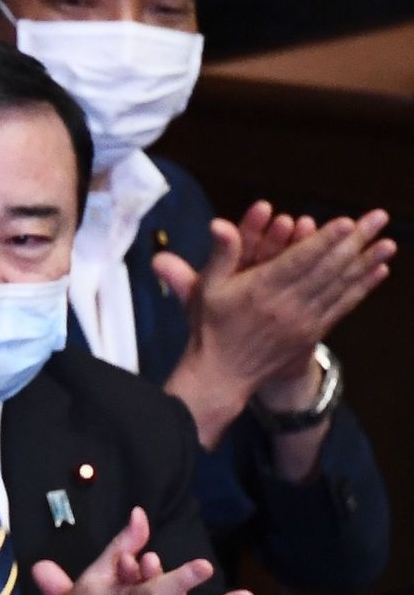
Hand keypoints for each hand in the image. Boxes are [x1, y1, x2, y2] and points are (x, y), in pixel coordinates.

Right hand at [157, 205, 393, 445]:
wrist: (221, 376)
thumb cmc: (210, 327)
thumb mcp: (205, 288)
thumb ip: (221, 254)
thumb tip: (219, 224)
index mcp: (259, 289)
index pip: (297, 260)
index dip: (323, 240)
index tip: (346, 221)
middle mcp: (286, 304)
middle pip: (327, 269)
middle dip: (355, 241)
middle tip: (378, 218)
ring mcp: (303, 321)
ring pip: (340, 286)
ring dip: (367, 262)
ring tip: (389, 242)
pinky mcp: (312, 334)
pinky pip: (342, 307)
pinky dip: (362, 288)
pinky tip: (379, 271)